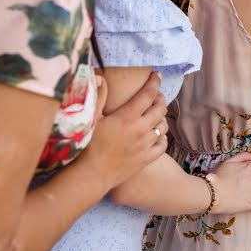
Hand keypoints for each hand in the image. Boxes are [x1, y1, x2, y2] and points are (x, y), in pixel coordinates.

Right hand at [78, 72, 167, 190]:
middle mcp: (141, 129)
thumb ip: (98, 97)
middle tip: (155, 96)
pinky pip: (163, 144)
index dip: (154, 82)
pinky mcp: (146, 159)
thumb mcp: (91, 119)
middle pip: (160, 108)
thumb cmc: (87, 146)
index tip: (156, 75)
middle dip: (160, 99)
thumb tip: (101, 77)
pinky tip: (156, 135)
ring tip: (154, 115)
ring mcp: (145, 145)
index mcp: (127, 117)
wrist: (91, 175)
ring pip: (164, 126)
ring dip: (161, 118)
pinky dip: (162, 137)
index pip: (148, 94)